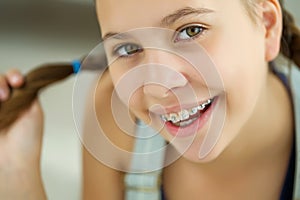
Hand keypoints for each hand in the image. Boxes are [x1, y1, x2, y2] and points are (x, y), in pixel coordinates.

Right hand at [0, 69, 46, 199]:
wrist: (14, 162)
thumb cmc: (27, 141)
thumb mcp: (34, 111)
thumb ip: (29, 92)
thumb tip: (25, 78)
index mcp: (19, 99)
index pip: (13, 79)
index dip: (14, 76)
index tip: (18, 82)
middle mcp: (4, 102)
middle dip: (1, 82)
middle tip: (5, 95)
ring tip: (0, 100)